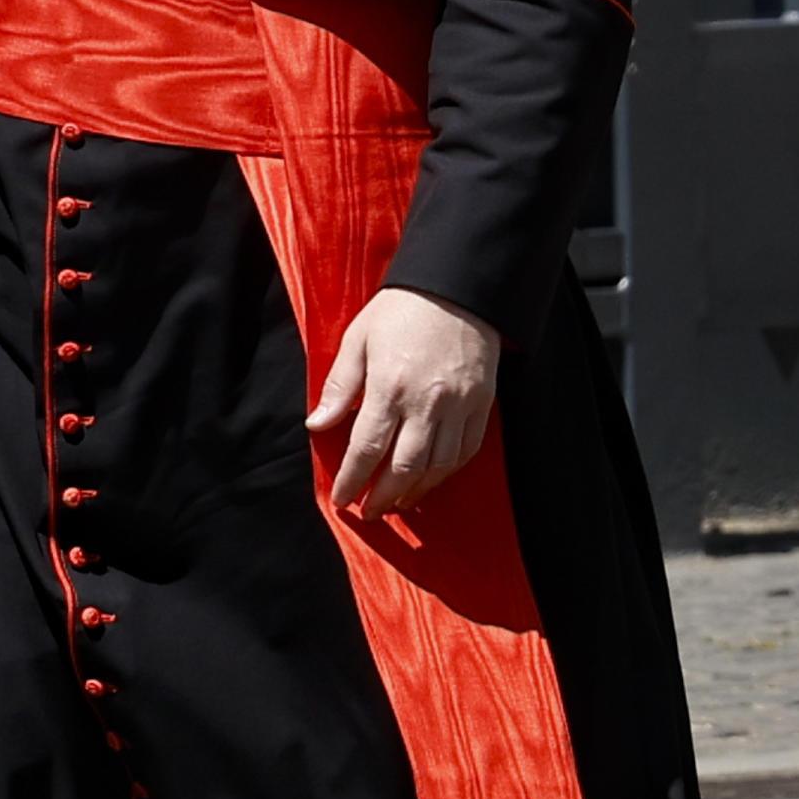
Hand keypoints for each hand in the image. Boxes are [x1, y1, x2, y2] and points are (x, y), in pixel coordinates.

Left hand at [309, 287, 500, 515]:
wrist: (457, 287)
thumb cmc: (402, 309)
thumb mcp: (358, 338)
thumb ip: (339, 386)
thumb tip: (317, 425)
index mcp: (390, 385)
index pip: (367, 448)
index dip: (352, 480)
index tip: (342, 499)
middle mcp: (426, 402)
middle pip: (403, 468)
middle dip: (382, 496)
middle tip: (368, 510)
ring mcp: (457, 406)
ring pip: (437, 467)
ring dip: (414, 492)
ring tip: (396, 501)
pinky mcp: (480, 405)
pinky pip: (464, 452)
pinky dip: (446, 473)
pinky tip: (429, 479)